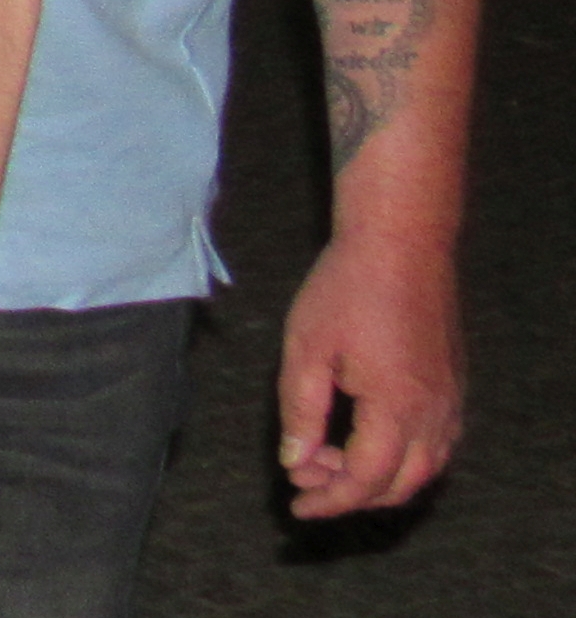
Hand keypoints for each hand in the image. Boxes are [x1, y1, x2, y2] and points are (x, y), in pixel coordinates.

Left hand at [281, 230, 463, 515]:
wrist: (401, 242)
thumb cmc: (346, 289)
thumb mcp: (306, 349)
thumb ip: (301, 411)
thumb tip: (296, 462)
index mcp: (396, 410)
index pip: (363, 480)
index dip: (329, 501)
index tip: (295, 508)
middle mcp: (434, 415)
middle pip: (399, 485)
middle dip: (350, 493)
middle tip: (306, 482)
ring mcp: (451, 402)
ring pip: (424, 470)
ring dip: (378, 479)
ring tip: (328, 461)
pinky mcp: (455, 386)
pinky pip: (437, 445)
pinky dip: (403, 458)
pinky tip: (365, 440)